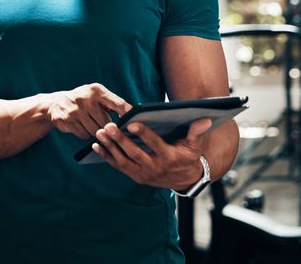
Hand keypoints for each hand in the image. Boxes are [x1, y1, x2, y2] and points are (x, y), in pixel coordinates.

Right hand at [46, 83, 131, 139]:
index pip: (118, 103)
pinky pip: (84, 135)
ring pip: (95, 131)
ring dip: (96, 132)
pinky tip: (81, 127)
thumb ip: (112, 103)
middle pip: (106, 122)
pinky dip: (85, 134)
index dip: (128, 115)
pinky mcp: (67, 121)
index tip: (135, 123)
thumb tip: (131, 116)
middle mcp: (85, 98)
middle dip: (107, 127)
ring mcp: (75, 110)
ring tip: (91, 125)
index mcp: (96, 90)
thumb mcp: (95, 94)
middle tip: (106, 127)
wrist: (55, 103)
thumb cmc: (83, 100)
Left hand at [92, 117, 211, 189]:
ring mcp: (144, 174)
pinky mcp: (136, 176)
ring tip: (99, 134)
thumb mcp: (194, 146)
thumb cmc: (187, 158)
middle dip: (120, 140)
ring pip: (123, 161)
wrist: (184, 181)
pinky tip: (96, 146)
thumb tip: (204, 119)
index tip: (131, 123)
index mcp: (169, 157)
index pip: (155, 144)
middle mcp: (155, 167)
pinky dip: (107, 156)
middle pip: (135, 153)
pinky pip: (119, 167)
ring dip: (110, 148)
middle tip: (108, 127)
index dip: (143, 134)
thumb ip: (196, 132)